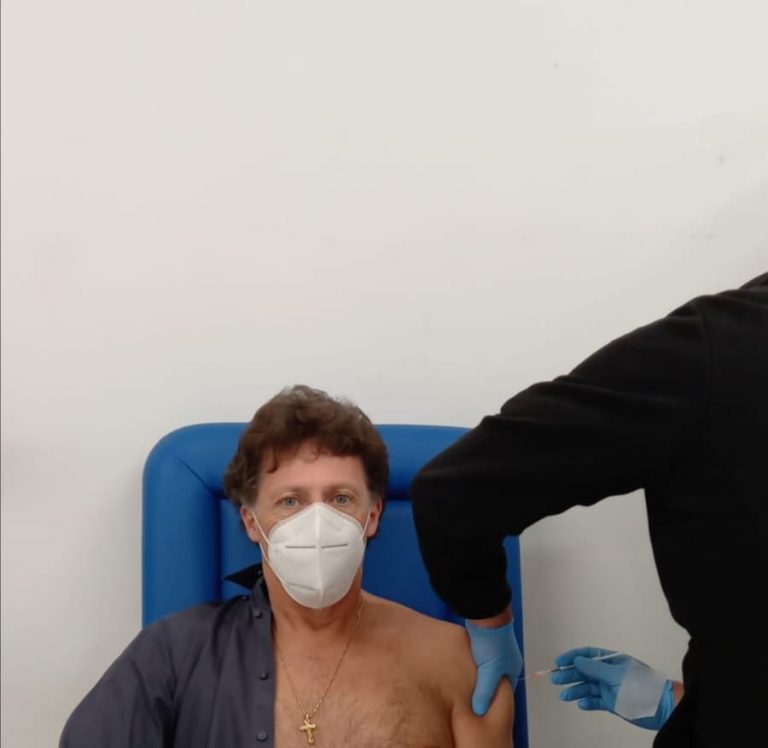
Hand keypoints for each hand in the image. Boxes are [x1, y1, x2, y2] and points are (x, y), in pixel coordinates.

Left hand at [465, 616, 522, 715]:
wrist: (486, 615)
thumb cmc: (492, 643)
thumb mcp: (489, 672)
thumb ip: (485, 692)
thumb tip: (479, 711)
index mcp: (512, 668)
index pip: (504, 691)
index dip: (494, 699)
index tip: (482, 706)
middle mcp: (507, 659)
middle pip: (495, 678)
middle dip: (485, 687)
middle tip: (473, 696)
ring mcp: (496, 649)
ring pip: (487, 667)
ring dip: (479, 673)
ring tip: (468, 682)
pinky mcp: (486, 640)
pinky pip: (480, 657)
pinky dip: (474, 663)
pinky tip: (465, 666)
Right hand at [551, 646, 675, 729]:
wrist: (662, 708)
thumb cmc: (640, 686)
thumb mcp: (616, 674)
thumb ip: (595, 668)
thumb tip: (577, 660)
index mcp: (612, 660)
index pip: (588, 655)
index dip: (572, 657)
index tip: (559, 662)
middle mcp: (609, 672)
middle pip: (585, 671)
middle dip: (570, 675)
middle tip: (556, 679)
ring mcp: (610, 687)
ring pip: (588, 687)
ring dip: (576, 690)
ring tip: (564, 696)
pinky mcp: (613, 702)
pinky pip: (596, 701)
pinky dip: (588, 702)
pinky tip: (581, 704)